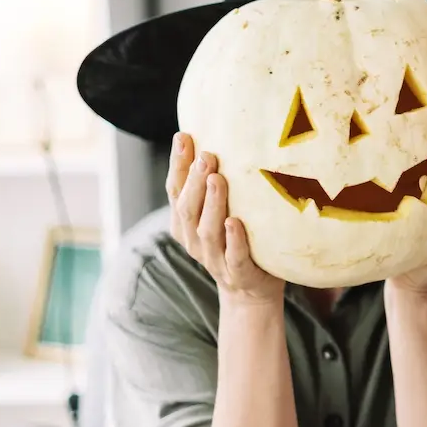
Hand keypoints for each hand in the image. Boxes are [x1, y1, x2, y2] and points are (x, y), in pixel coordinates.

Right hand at [167, 133, 283, 305]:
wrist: (251, 290)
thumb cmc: (236, 239)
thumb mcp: (219, 211)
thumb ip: (213, 183)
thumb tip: (219, 137)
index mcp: (185, 223)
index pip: (176, 190)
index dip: (178, 164)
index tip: (184, 136)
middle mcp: (194, 240)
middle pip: (188, 208)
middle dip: (194, 180)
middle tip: (206, 155)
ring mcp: (214, 259)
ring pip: (207, 230)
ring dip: (211, 203)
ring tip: (217, 178)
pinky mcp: (238, 273)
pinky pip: (233, 256)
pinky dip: (233, 239)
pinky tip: (235, 222)